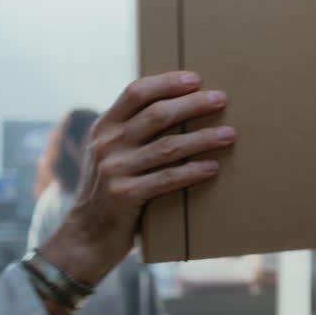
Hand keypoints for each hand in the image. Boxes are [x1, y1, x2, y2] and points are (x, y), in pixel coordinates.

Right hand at [40, 71, 233, 286]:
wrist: (86, 235)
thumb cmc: (110, 188)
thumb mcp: (110, 153)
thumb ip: (131, 131)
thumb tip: (180, 106)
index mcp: (104, 127)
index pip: (136, 92)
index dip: (166, 82)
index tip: (195, 79)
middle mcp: (107, 144)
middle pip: (157, 114)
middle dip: (193, 104)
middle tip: (221, 99)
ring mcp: (114, 169)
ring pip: (168, 146)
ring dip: (203, 138)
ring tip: (229, 134)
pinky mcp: (125, 195)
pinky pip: (167, 179)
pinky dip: (193, 171)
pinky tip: (213, 167)